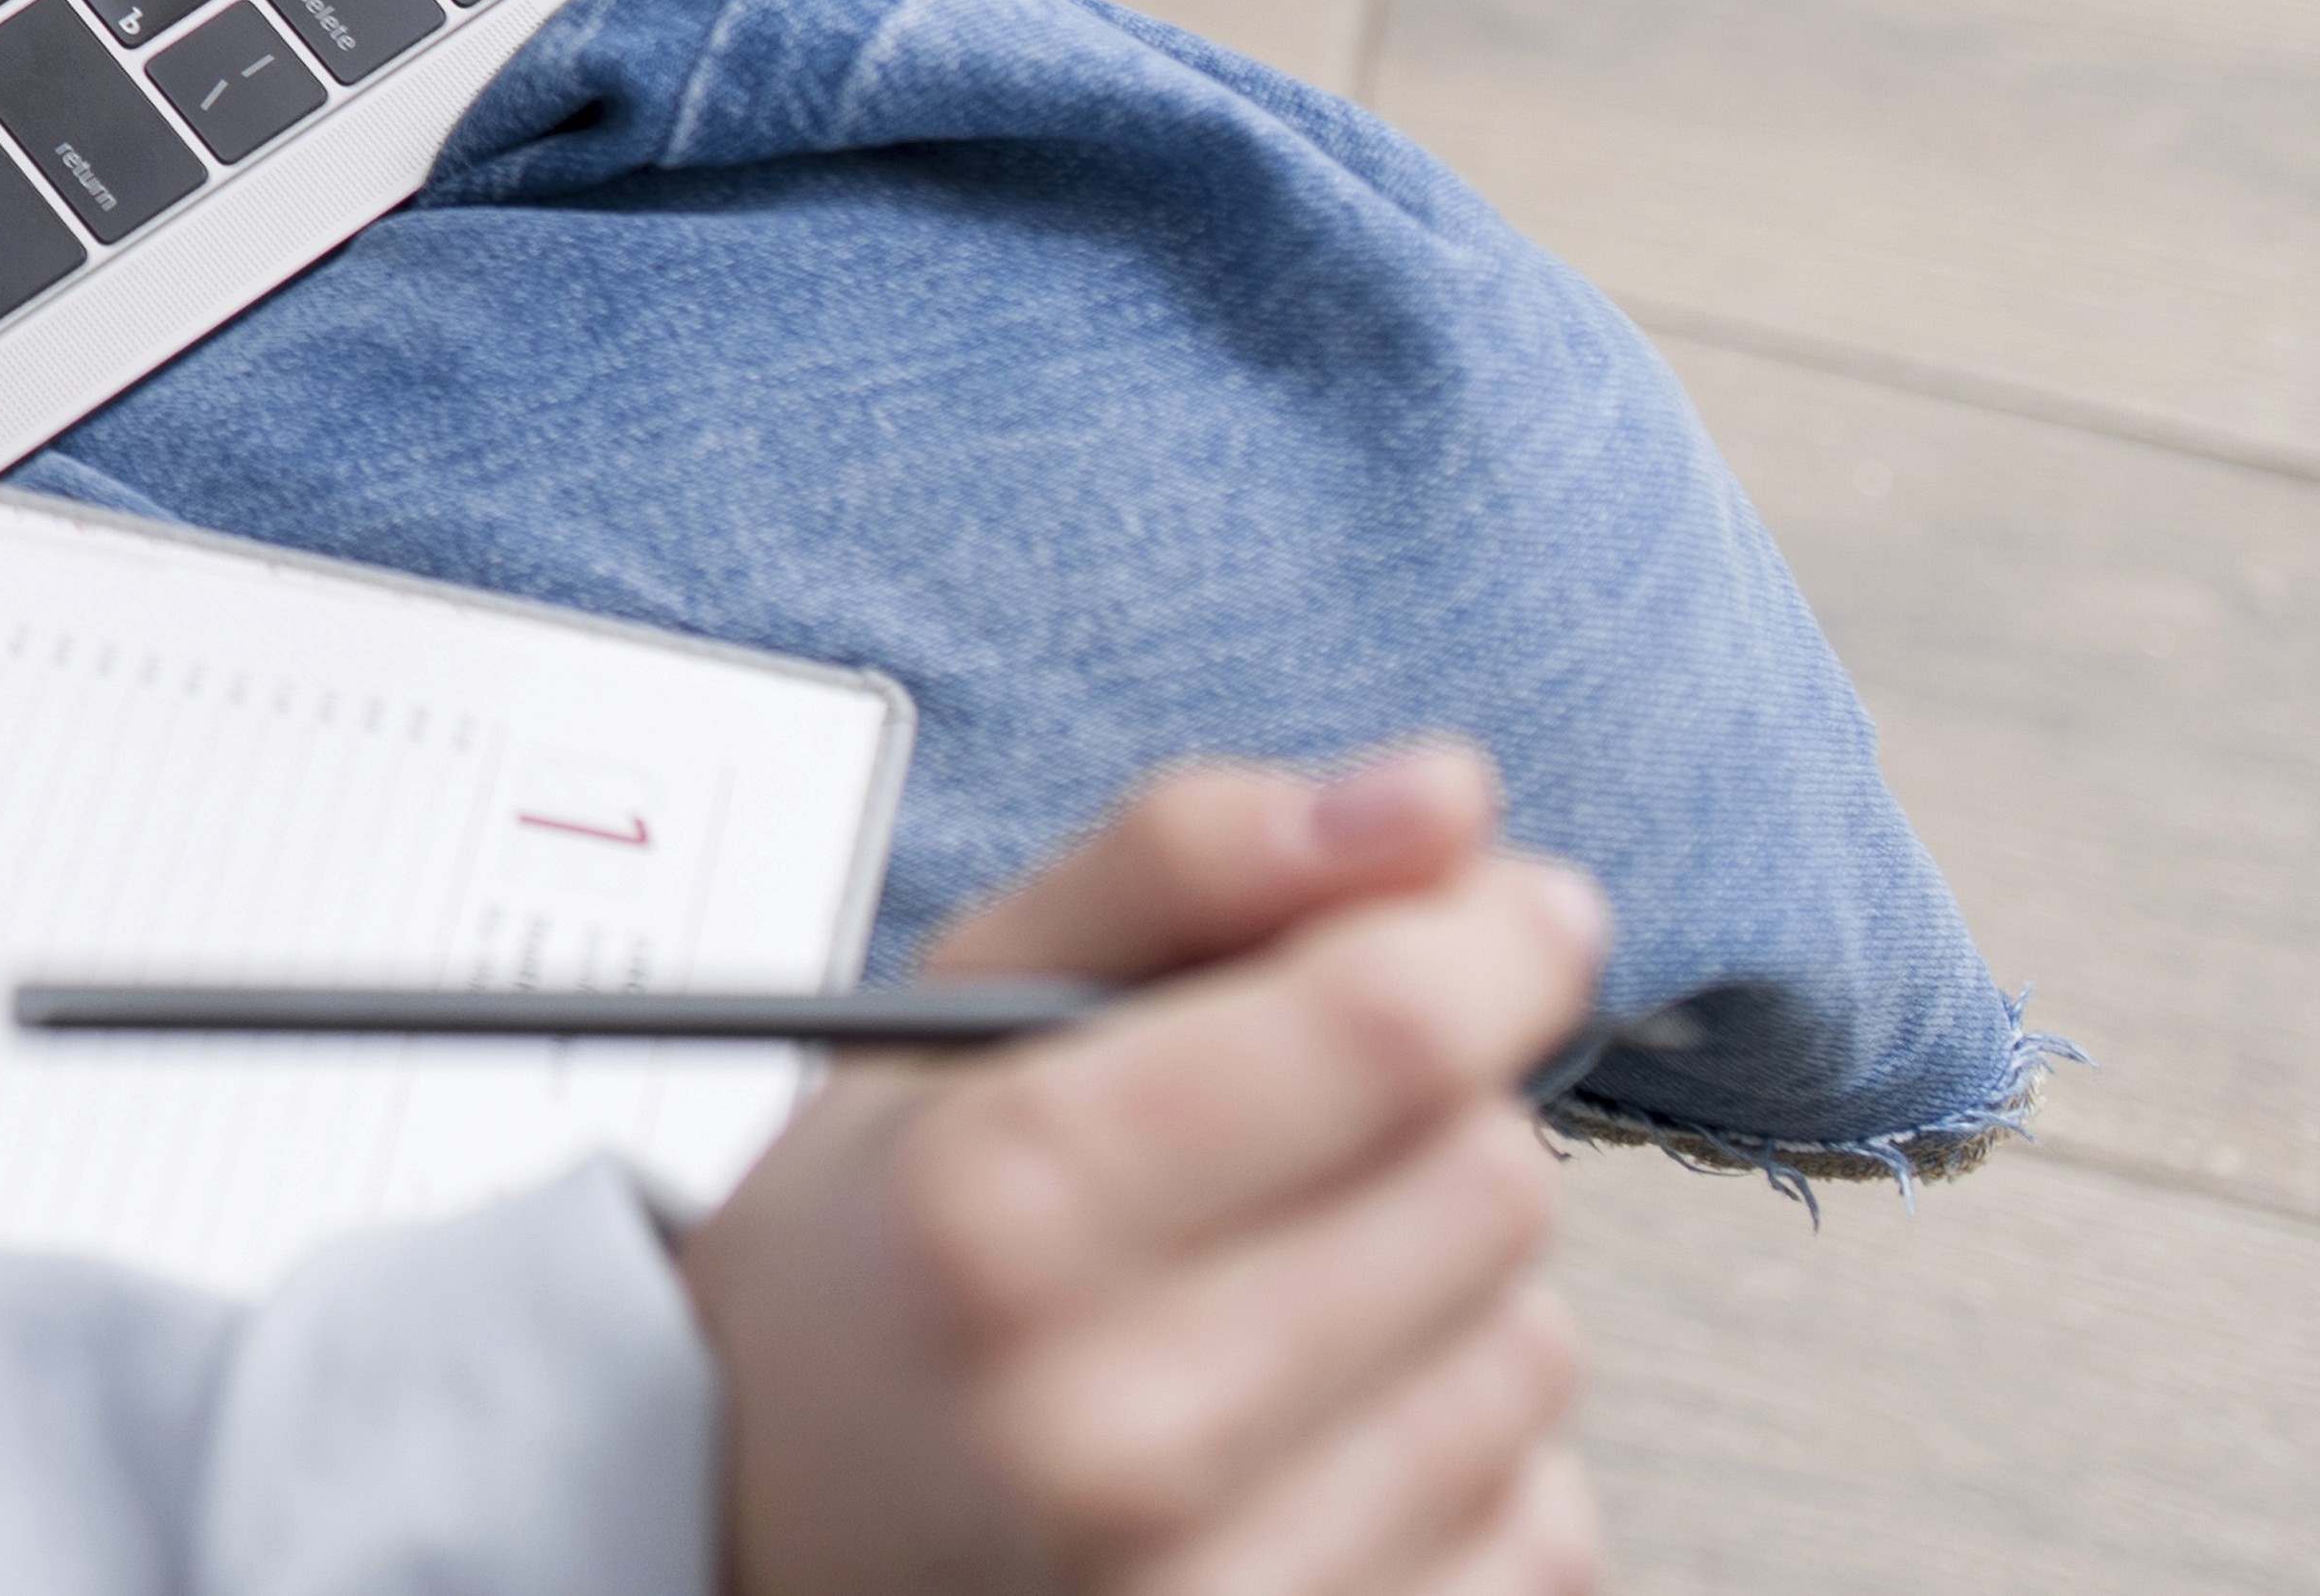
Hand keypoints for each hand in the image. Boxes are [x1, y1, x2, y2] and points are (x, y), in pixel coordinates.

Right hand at [673, 744, 1612, 1594]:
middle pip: (1489, 1178)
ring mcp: (1219, 1583)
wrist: (770, 1540)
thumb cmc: (871, 1278)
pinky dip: (1461, 1465)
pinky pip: (1550, 1522)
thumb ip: (1180, 868)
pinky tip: (1310, 1445)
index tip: (1511, 909)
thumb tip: (1435, 801)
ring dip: (1447, 1301)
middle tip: (1282, 1151)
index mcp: (1003, 1204)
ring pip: (1536, 1354)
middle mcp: (1116, 1416)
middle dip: (1425, 1122)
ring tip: (1269, 1310)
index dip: (1489, 936)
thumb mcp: (946, 1022)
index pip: (1386, 1029)